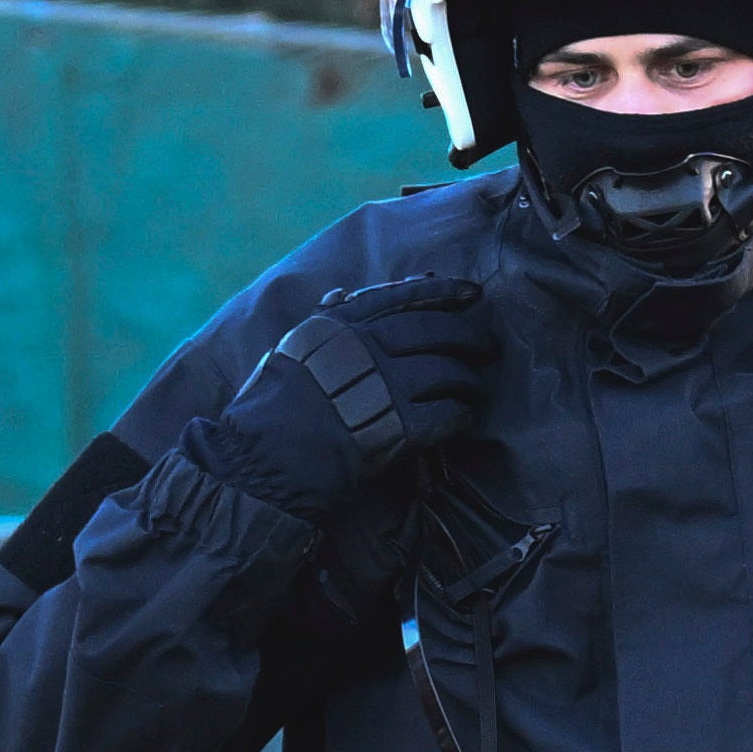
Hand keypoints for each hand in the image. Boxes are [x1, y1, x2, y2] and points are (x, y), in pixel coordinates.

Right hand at [219, 274, 495, 515]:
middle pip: (435, 332)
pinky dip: (462, 413)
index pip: (402, 297)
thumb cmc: (272, 405)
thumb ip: (324, 323)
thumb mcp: (293, 349)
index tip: (471, 292)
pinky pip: (446, 415)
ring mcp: (382, 388)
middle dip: (469, 336)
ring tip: (479, 384)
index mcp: (339, 325)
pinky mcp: (397, 428)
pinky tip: (467, 414)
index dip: (443, 292)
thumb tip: (345, 293)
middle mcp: (364, 349)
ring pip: (447, 373)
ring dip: (470, 379)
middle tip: (488, 345)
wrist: (264, 459)